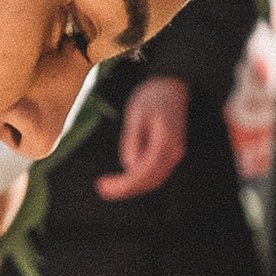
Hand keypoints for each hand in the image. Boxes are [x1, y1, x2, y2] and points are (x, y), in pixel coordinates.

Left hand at [95, 75, 190, 201]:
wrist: (171, 86)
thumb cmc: (151, 97)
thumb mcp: (135, 115)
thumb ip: (132, 141)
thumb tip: (130, 166)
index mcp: (165, 142)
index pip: (143, 172)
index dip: (123, 184)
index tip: (103, 186)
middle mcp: (174, 153)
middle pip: (149, 181)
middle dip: (124, 189)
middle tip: (101, 188)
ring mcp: (175, 155)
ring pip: (152, 181)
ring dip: (130, 187)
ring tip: (106, 185)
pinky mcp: (170, 155)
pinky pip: (154, 174)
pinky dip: (137, 180)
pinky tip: (121, 179)